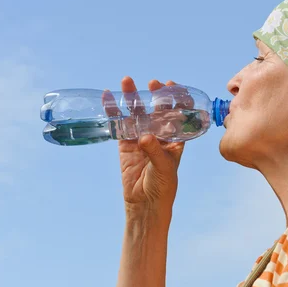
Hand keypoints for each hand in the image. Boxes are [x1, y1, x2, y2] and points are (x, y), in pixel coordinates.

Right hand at [102, 77, 191, 214]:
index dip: (177, 99)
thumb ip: (155, 151)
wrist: (145, 205)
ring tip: (126, 82)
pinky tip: (108, 98)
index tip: (173, 86)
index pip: (179, 114)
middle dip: (155, 95)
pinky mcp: (125, 145)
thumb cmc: (163, 187)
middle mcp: (159, 135)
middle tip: (152, 83)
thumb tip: (145, 136)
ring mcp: (141, 138)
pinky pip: (119, 125)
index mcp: (176, 139)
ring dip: (132, 98)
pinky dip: (114, 112)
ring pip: (136, 114)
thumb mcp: (164, 168)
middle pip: (156, 110)